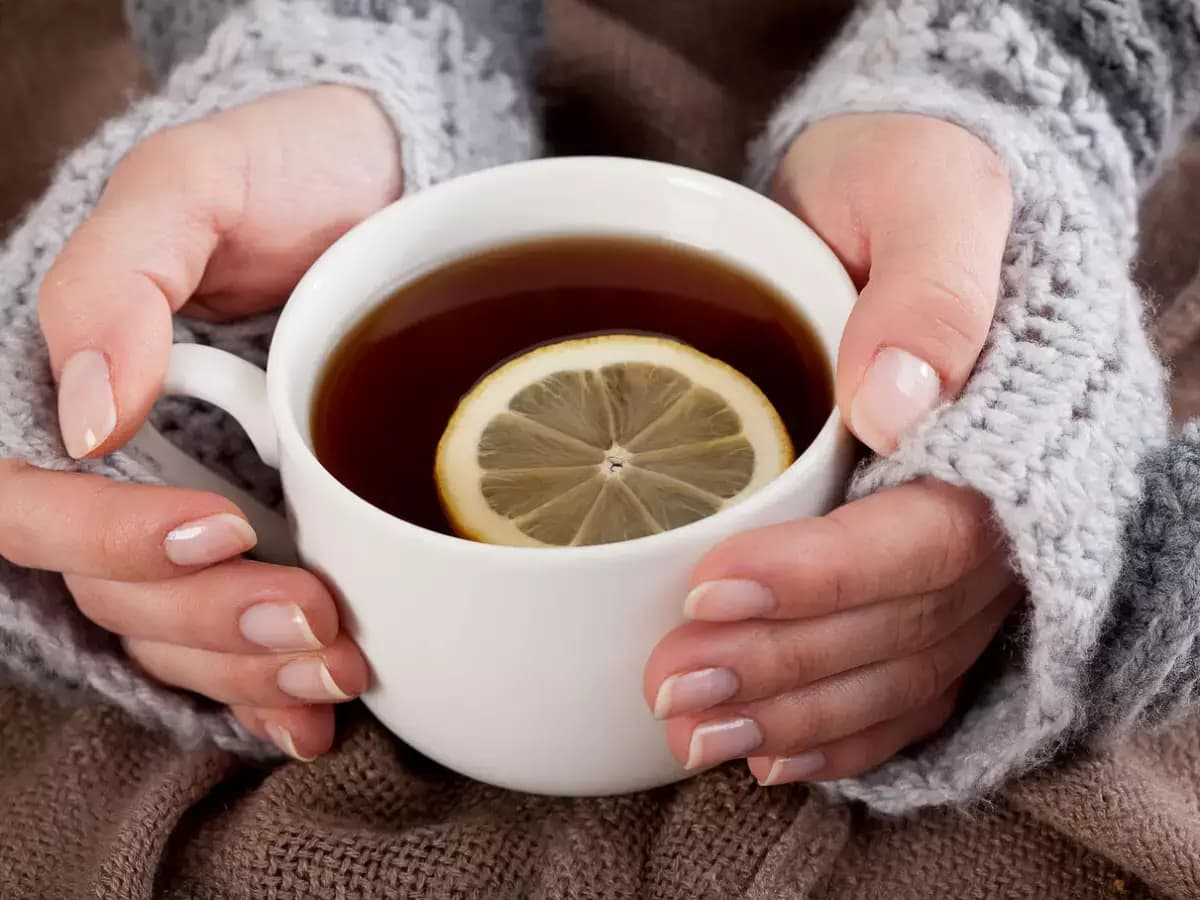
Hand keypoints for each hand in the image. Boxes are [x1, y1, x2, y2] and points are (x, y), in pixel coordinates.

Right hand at [28, 85, 402, 758]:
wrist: (383, 193)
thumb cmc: (282, 171)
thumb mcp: (192, 184)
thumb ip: (118, 277)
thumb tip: (87, 416)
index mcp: (70, 385)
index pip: (29, 501)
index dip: (104, 538)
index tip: (215, 529)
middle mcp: (120, 464)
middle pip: (110, 589)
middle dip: (208, 621)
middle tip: (316, 614)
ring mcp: (187, 506)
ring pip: (174, 633)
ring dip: (250, 666)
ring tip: (340, 662)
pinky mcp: (260, 536)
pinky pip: (234, 641)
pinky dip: (268, 690)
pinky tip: (313, 713)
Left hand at [644, 114, 1016, 781]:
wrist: (908, 192)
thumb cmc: (910, 176)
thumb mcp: (918, 192)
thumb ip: (928, 287)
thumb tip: (900, 401)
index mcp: (1010, 423)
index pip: (927, 533)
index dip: (824, 578)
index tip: (710, 587)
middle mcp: (1004, 505)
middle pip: (903, 622)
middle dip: (782, 665)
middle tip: (670, 687)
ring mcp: (971, 548)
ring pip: (898, 666)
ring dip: (796, 714)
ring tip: (693, 735)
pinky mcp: (926, 567)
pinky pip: (909, 676)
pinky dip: (842, 730)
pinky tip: (769, 752)